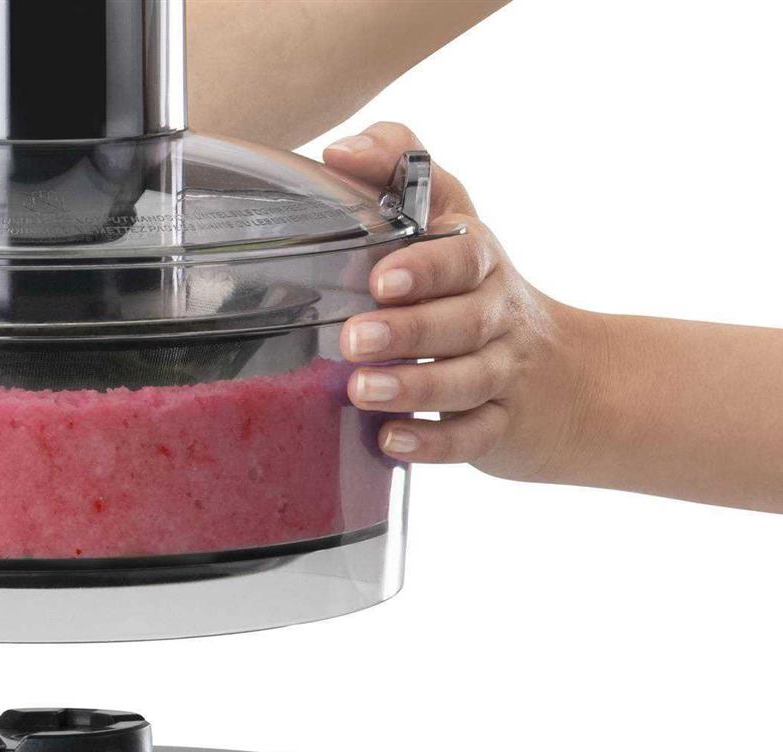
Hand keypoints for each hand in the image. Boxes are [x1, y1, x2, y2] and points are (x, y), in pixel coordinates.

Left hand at [324, 122, 591, 481]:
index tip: (381, 276)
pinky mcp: (501, 428)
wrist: (570, 381)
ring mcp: (502, 373)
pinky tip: (393, 443)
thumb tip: (339, 148)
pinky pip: (473, 439)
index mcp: (479, 261)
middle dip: (409, 329)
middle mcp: (496, 313)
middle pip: (462, 319)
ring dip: (415, 387)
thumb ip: (401, 170)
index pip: (461, 252)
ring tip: (362, 390)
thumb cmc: (478, 293)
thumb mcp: (453, 222)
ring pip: (467, 380)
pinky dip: (434, 444)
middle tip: (355, 338)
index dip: (425, 264)